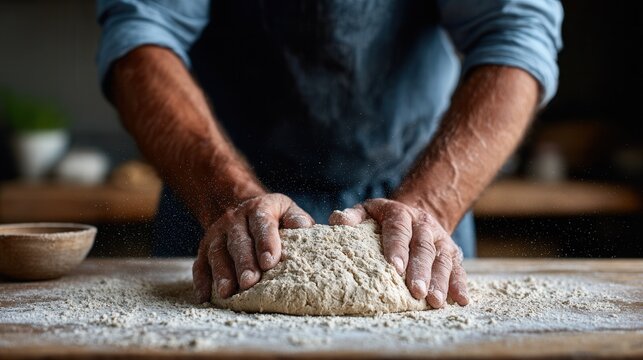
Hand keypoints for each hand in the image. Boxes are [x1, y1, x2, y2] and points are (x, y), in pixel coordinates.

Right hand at [192, 193, 313, 301]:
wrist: (242, 209)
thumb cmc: (273, 218)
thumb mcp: (286, 210)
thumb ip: (296, 219)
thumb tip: (303, 226)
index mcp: (258, 209)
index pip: (262, 223)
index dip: (266, 242)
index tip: (270, 262)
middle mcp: (235, 220)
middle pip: (238, 241)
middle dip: (243, 262)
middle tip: (249, 282)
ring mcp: (217, 234)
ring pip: (217, 253)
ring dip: (222, 273)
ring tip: (227, 293)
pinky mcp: (204, 249)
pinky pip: (200, 265)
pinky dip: (201, 282)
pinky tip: (205, 297)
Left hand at [329, 198, 468, 307]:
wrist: (415, 212)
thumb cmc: (383, 219)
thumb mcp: (367, 211)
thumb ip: (353, 216)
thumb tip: (338, 220)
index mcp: (400, 214)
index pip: (399, 230)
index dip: (397, 248)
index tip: (395, 268)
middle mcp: (423, 225)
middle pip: (423, 248)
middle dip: (421, 271)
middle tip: (416, 291)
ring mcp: (440, 239)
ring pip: (442, 260)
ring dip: (440, 281)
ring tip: (435, 302)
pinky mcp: (452, 253)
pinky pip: (458, 268)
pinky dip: (460, 285)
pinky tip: (461, 300)